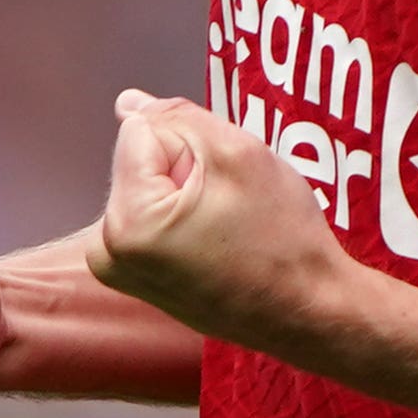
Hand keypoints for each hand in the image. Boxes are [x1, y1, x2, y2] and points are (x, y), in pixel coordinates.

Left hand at [88, 91, 359, 354]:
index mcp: (125, 223)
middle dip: (184, 168)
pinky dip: (183, 219)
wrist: (310, 313)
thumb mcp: (237, 152)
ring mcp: (119, 274)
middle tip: (230, 207)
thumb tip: (126, 104)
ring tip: (226, 227)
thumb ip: (176, 117)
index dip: (192, 144)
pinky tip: (219, 243)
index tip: (224, 185)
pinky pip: (153, 220)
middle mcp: (106, 253)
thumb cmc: (282, 238)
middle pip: (140, 160)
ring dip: (185, 193)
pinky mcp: (137, 282)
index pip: (142, 130)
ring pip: (148, 186)